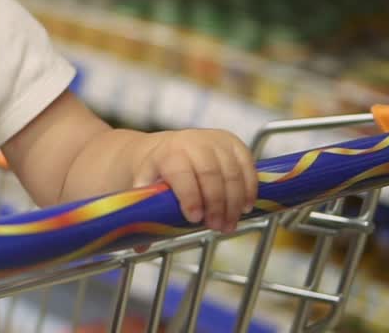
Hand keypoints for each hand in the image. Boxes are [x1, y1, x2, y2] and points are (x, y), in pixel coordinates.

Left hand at [131, 129, 257, 233]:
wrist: (165, 148)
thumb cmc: (156, 172)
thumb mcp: (144, 186)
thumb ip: (143, 213)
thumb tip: (139, 248)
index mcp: (168, 153)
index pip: (181, 173)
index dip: (190, 196)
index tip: (194, 219)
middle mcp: (192, 142)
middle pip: (210, 173)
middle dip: (216, 204)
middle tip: (217, 228)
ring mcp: (214, 141)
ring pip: (231, 171)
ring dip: (234, 201)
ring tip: (230, 224)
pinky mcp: (233, 143)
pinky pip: (247, 165)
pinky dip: (249, 188)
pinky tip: (245, 207)